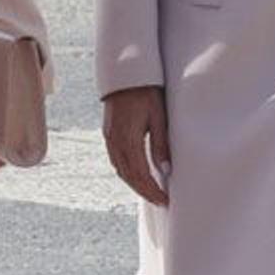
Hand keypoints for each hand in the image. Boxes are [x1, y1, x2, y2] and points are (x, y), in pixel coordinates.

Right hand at [102, 85, 169, 206]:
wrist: (127, 73)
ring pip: (120, 170)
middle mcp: (115, 142)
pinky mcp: (109, 134)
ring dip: (135, 184)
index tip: (165, 200)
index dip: (152, 190)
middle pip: (128, 176)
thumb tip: (165, 170)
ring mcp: (109, 138)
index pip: (140, 174)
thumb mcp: (158, 117)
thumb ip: (160, 144)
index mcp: (127, 139)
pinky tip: (137, 175)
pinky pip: (116, 160)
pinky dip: (127, 172)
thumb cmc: (146, 92)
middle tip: (161, 201)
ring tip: (151, 192)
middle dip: (144, 191)